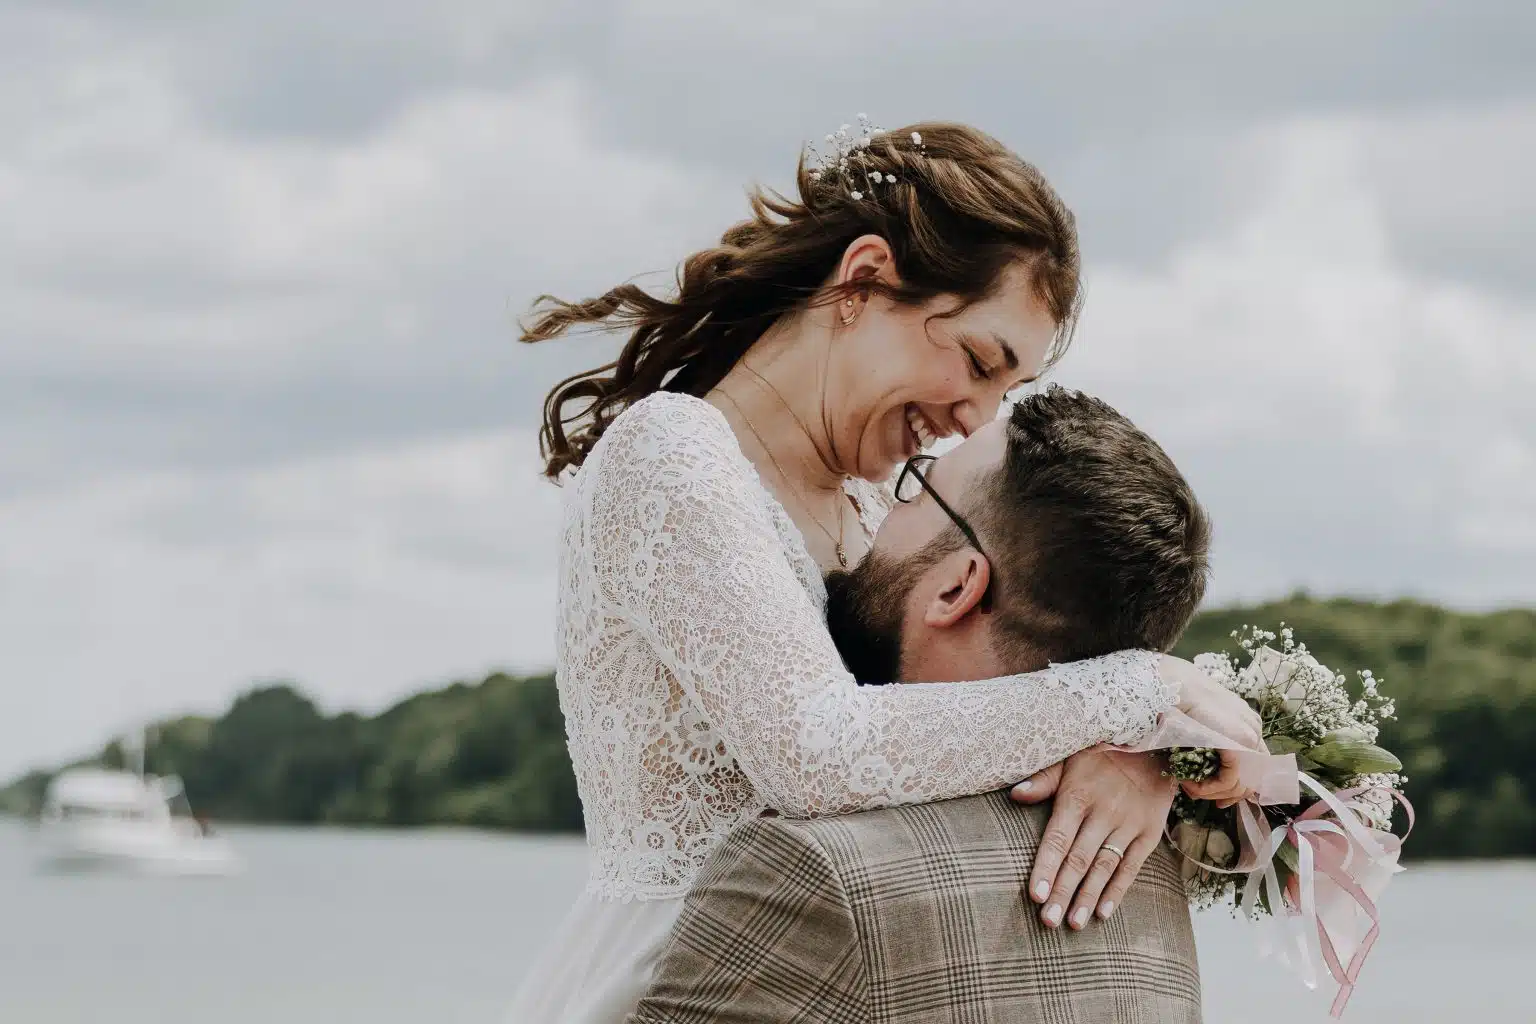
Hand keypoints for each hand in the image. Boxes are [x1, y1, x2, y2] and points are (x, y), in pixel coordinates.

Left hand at [1010, 746, 1175, 930]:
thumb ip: (1043, 779)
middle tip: (1047, 920)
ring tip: (1073, 923)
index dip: (1045, 867)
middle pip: (1078, 859)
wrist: (1156, 745)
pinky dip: (1118, 891)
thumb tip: (1015, 794)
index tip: (1034, 895)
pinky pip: (1132, 867)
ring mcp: (1128, 824)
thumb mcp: (1070, 758)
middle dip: (1062, 891)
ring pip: (1104, 866)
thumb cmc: (1102, 754)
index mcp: (1077, 795)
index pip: (1057, 839)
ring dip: (1088, 897)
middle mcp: (1102, 812)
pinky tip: (1104, 913)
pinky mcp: (1149, 833)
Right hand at [1161, 655, 1264, 806]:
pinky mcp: (1239, 745)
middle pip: (1256, 776)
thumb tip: (1211, 772)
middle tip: (1213, 802)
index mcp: (1248, 723)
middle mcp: (1254, 729)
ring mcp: (1249, 736)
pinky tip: (1191, 785)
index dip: (1241, 784)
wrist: (1174, 685)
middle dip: (1232, 794)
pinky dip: (1210, 788)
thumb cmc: (1180, 700)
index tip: (1223, 797)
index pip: (1257, 764)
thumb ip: (1214, 743)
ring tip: (1192, 789)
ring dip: (1216, 792)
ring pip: (1243, 782)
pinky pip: (1230, 779)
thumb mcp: (1202, 724)